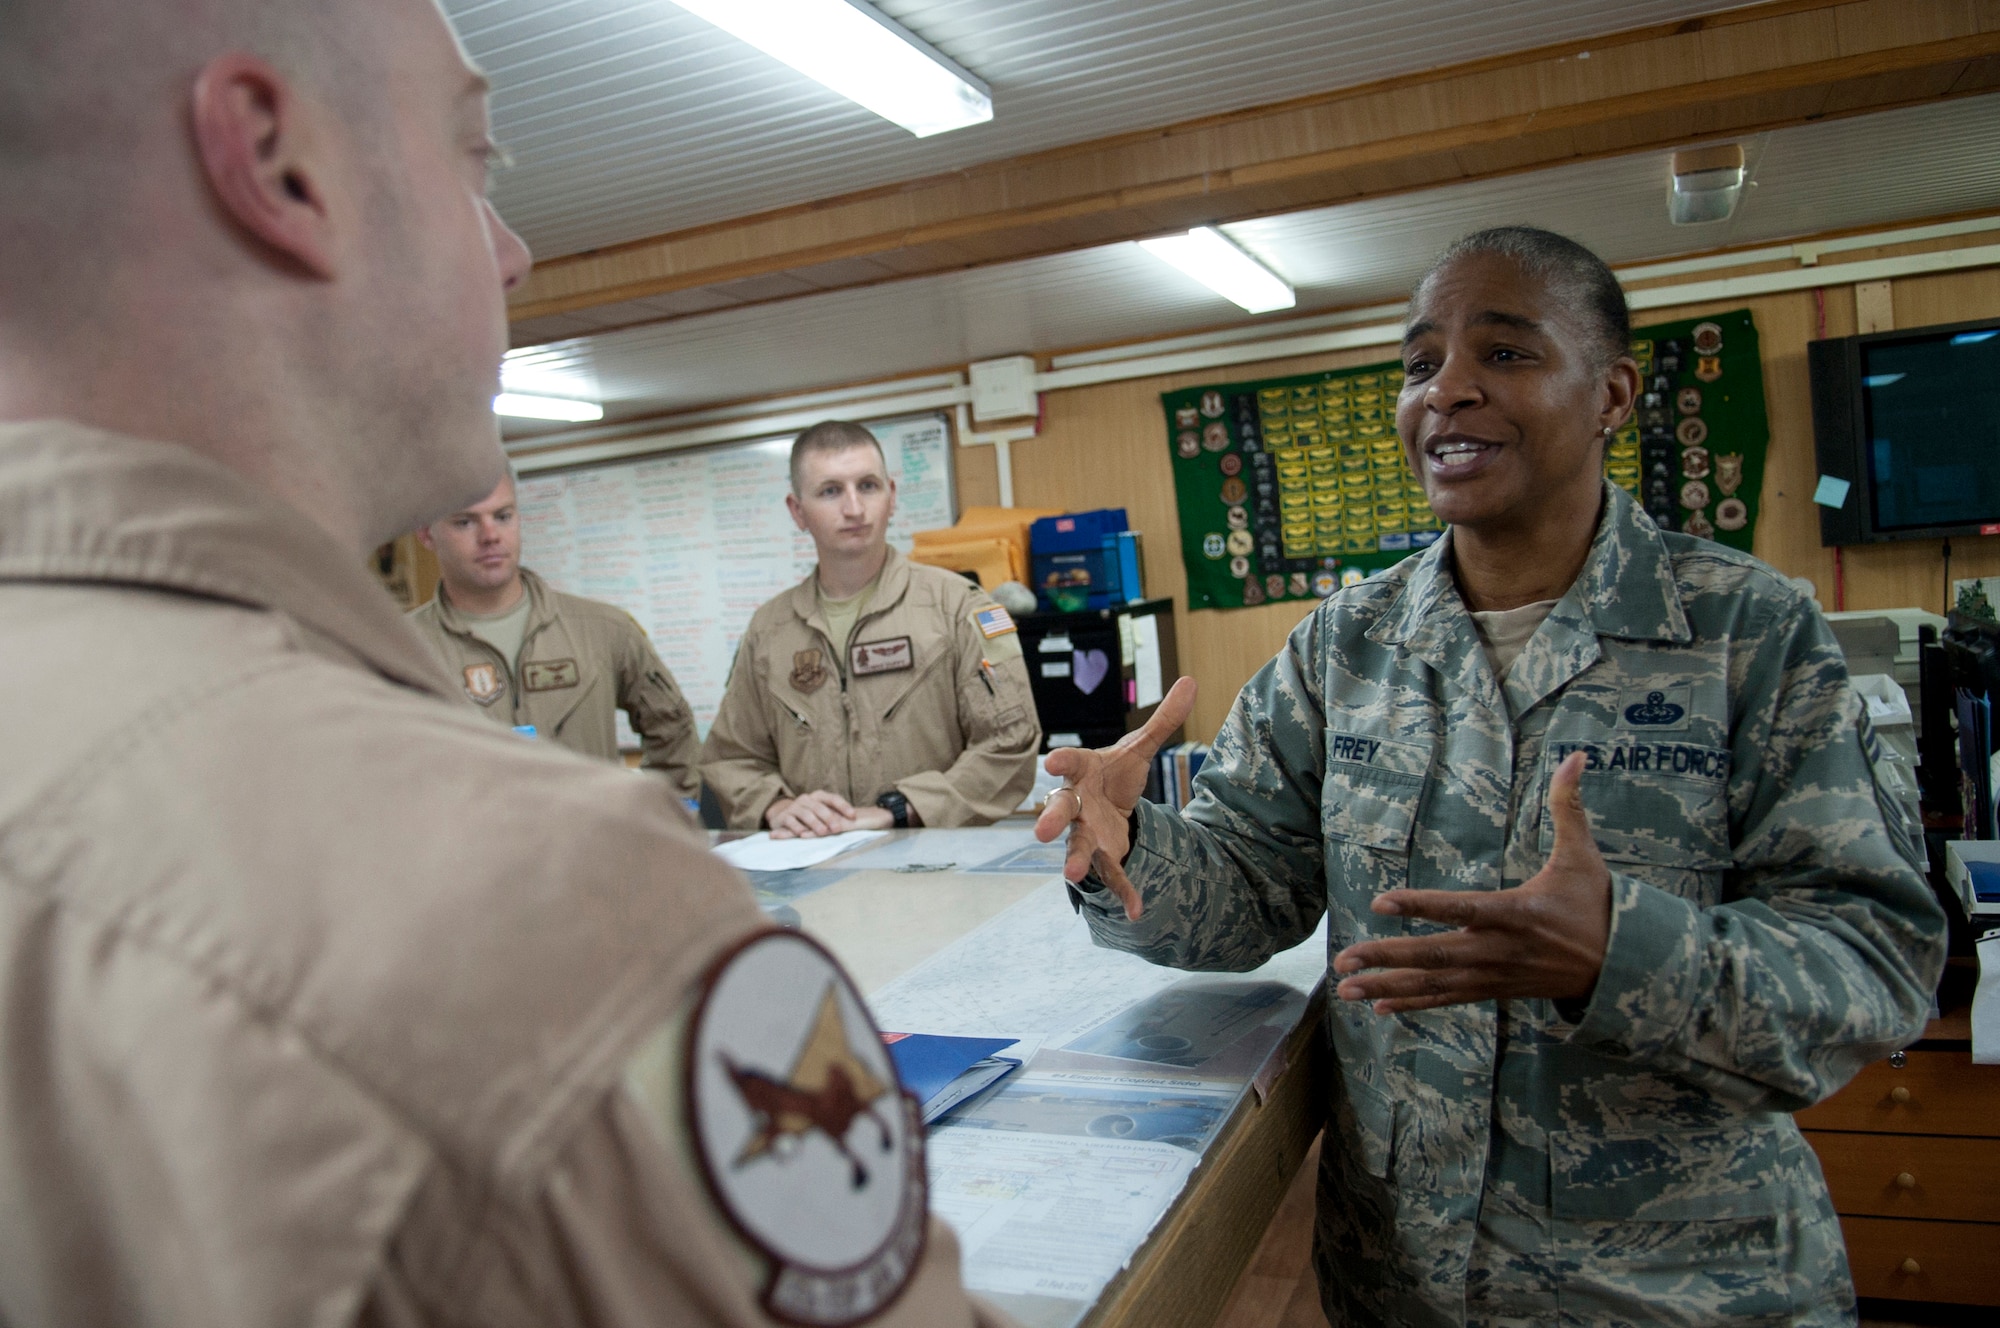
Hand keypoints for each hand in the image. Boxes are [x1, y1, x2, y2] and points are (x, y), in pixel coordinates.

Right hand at [766, 790, 859, 838]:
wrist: (781, 815)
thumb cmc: (808, 815)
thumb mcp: (821, 812)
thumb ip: (835, 815)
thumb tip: (856, 821)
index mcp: (818, 796)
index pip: (833, 798)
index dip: (844, 806)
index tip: (854, 816)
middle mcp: (806, 799)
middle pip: (819, 807)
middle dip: (830, 818)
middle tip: (838, 828)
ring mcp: (794, 807)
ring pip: (806, 814)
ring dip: (815, 823)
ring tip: (822, 832)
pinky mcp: (784, 817)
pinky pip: (791, 821)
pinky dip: (797, 828)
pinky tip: (802, 834)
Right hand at [1034, 677, 1196, 921]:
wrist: (1111, 807)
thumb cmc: (1115, 773)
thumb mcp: (1140, 747)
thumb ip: (1163, 720)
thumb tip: (1191, 681)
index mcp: (1083, 771)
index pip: (1070, 763)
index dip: (1061, 762)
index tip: (1052, 762)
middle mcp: (1077, 804)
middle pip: (1061, 810)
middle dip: (1050, 818)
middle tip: (1041, 830)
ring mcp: (1086, 833)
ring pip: (1076, 846)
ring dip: (1075, 861)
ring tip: (1072, 874)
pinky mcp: (1103, 856)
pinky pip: (1111, 875)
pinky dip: (1123, 892)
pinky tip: (1137, 910)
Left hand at [1331, 750, 1611, 1013]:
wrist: (1622, 967)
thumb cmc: (1596, 905)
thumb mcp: (1584, 854)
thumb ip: (1569, 805)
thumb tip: (1577, 756)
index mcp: (1516, 912)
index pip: (1461, 908)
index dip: (1421, 906)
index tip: (1381, 901)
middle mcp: (1499, 948)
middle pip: (1436, 955)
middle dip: (1388, 957)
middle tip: (1343, 960)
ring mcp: (1495, 974)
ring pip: (1436, 983)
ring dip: (1390, 987)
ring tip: (1346, 991)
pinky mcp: (1495, 990)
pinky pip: (1450, 999)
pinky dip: (1416, 1004)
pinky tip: (1382, 1008)